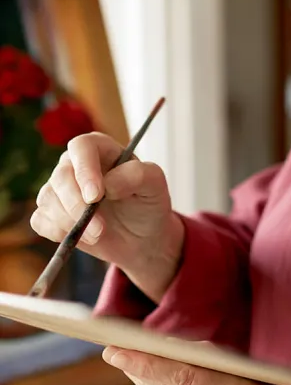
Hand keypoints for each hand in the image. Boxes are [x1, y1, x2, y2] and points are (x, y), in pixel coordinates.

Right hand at [31, 133, 183, 302]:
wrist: (142, 237)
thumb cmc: (148, 204)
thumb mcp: (155, 185)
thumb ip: (137, 175)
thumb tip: (108, 183)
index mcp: (100, 149)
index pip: (82, 147)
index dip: (85, 170)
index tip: (95, 196)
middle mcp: (75, 164)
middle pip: (61, 176)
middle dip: (78, 206)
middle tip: (100, 229)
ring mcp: (60, 188)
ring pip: (49, 199)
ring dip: (70, 222)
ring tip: (98, 234)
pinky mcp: (51, 212)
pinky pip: (40, 220)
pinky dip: (57, 232)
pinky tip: (80, 236)